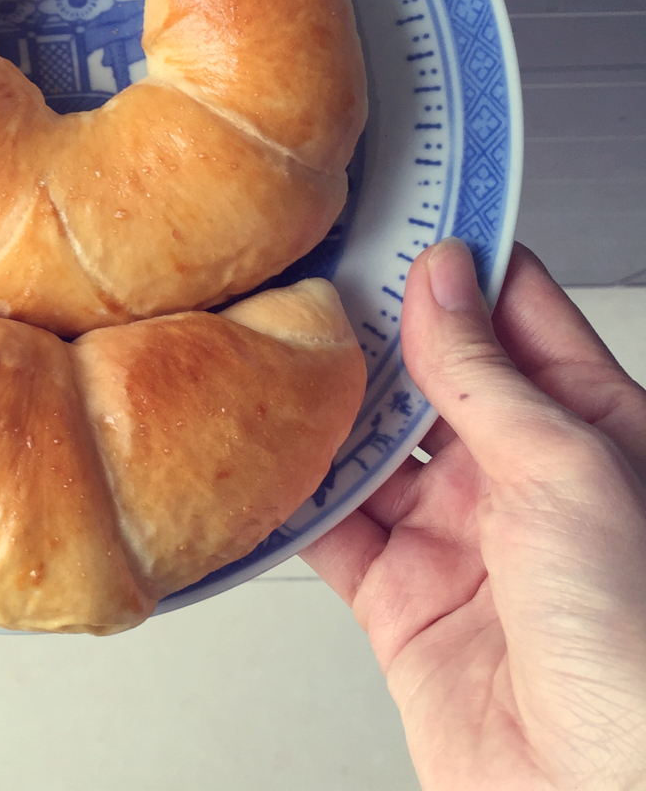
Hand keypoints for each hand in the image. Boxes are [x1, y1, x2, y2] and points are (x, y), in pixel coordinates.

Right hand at [302, 238, 645, 789]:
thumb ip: (486, 373)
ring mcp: (456, 536)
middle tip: (310, 272)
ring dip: (321, 404)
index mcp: (590, 429)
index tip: (397, 209)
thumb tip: (440, 278)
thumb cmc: (642, 657)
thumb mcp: (568, 472)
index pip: (513, 312)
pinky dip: (288, 495)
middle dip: (371, 326)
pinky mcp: (399, 596)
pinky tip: (258, 455)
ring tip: (271, 348)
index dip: (457, 259)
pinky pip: (329, 526)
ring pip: (367, 442)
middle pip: (427, 373)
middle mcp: (520, 477)